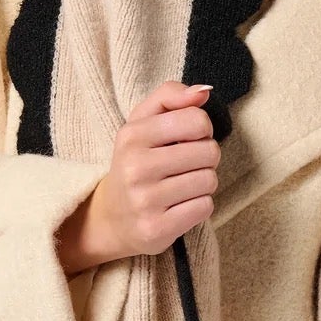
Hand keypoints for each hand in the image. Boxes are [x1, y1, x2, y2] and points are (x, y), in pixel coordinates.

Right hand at [58, 81, 219, 271]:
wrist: (111, 217)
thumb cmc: (136, 162)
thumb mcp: (142, 122)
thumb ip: (169, 96)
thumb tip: (203, 91)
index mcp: (132, 136)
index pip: (196, 120)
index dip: (202, 129)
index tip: (189, 138)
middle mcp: (135, 168)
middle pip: (209, 152)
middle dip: (206, 158)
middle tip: (186, 165)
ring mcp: (145, 201)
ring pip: (209, 181)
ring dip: (203, 183)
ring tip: (182, 186)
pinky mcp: (156, 229)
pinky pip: (204, 207)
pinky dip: (199, 206)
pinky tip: (180, 206)